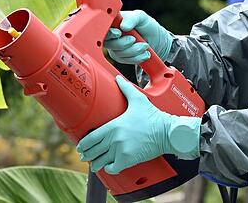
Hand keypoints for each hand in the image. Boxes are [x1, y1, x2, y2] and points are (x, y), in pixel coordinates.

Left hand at [76, 76, 200, 174]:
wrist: (167, 132)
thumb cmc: (153, 117)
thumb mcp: (138, 99)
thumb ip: (125, 88)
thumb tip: (118, 78)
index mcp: (113, 126)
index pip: (90, 138)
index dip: (83, 145)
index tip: (80, 147)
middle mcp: (114, 139)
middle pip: (93, 151)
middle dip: (87, 155)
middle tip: (84, 156)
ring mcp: (121, 151)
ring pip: (101, 162)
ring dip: (96, 164)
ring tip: (95, 164)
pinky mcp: (128, 160)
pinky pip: (112, 168)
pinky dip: (109, 169)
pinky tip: (109, 166)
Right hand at [104, 10, 172, 64]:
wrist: (157, 40)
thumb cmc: (147, 26)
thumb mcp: (141, 17)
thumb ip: (132, 18)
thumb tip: (123, 26)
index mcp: (113, 22)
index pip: (103, 28)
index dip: (108, 33)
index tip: (118, 33)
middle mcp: (111, 35)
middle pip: (108, 43)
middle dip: (123, 44)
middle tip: (134, 39)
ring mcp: (115, 47)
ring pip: (118, 53)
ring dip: (133, 51)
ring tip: (145, 45)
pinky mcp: (120, 57)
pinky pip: (124, 60)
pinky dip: (136, 58)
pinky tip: (144, 53)